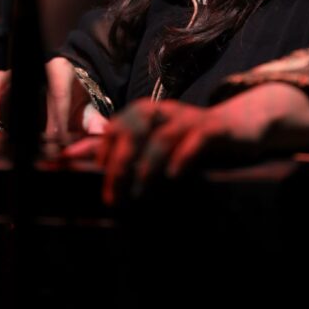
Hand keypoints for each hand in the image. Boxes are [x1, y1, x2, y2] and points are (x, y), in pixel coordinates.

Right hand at [0, 56, 101, 142]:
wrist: (72, 81)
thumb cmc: (78, 96)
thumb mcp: (88, 107)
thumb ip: (94, 120)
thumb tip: (103, 132)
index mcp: (59, 70)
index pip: (56, 92)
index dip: (57, 115)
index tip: (57, 136)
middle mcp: (33, 69)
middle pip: (15, 77)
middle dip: (3, 98)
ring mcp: (15, 76)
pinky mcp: (3, 85)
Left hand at [63, 82, 308, 206]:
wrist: (239, 125)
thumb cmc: (188, 138)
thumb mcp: (152, 142)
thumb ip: (115, 148)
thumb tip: (70, 156)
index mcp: (147, 113)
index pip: (115, 128)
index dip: (101, 154)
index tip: (93, 181)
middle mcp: (165, 111)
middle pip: (133, 131)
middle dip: (119, 164)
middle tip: (112, 197)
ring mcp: (189, 119)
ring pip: (161, 137)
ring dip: (147, 167)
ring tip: (138, 193)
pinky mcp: (213, 129)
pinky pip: (195, 140)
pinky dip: (182, 157)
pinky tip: (174, 176)